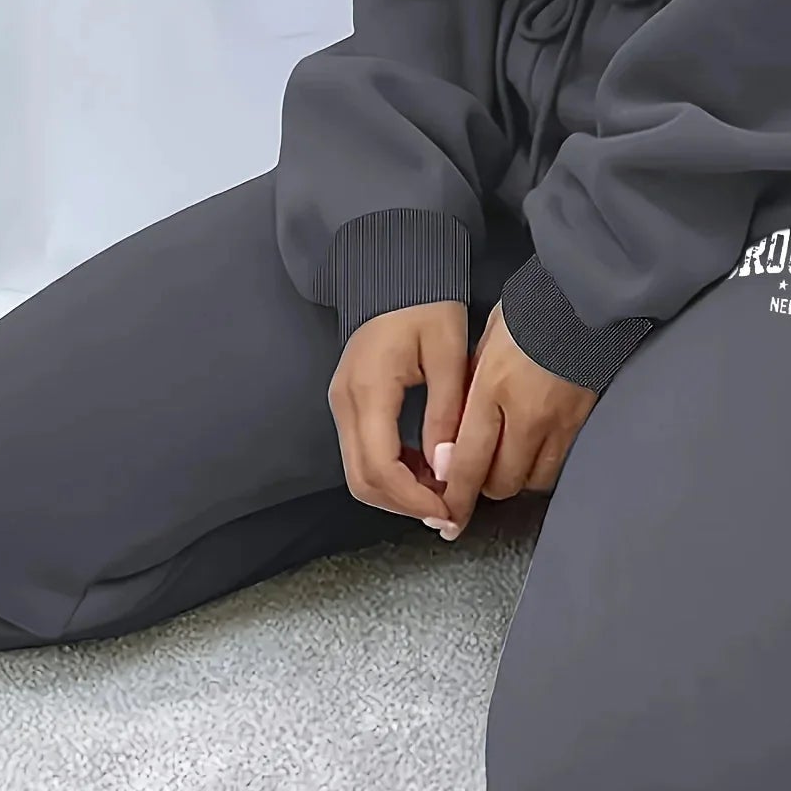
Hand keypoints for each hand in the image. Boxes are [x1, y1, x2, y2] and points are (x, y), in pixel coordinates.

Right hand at [328, 302, 467, 522]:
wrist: (398, 276)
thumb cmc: (427, 306)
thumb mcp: (449, 354)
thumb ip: (446, 413)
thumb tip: (447, 469)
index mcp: (369, 389)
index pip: (380, 467)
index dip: (413, 500)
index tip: (448, 511)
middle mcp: (345, 402)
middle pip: (362, 480)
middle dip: (404, 505)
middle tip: (447, 514)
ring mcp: (341, 404)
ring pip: (359, 472)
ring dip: (398, 493)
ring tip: (442, 494)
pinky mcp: (348, 405)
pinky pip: (363, 454)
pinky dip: (392, 473)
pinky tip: (426, 469)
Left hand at [435, 303, 597, 538]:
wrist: (583, 296)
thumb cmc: (530, 310)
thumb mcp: (484, 343)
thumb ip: (471, 388)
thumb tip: (459, 427)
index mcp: (492, 389)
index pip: (467, 460)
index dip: (454, 495)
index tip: (445, 512)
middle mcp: (525, 413)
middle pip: (499, 482)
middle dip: (483, 487)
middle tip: (475, 479)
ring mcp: (558, 421)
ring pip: (531, 480)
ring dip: (515, 478)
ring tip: (507, 463)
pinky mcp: (581, 421)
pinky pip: (558, 465)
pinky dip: (541, 467)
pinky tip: (534, 452)